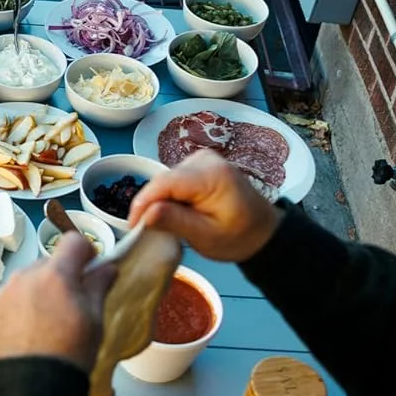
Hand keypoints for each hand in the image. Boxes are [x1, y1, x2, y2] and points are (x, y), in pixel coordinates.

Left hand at [0, 233, 116, 371]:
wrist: (26, 390)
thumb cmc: (69, 354)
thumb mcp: (94, 321)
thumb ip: (99, 287)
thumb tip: (107, 268)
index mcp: (56, 274)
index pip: (74, 241)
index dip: (87, 252)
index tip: (92, 270)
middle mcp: (25, 277)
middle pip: (49, 263)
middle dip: (61, 277)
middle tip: (71, 305)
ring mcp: (3, 295)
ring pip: (27, 283)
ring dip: (39, 293)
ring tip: (46, 326)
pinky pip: (10, 302)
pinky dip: (20, 311)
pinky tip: (27, 336)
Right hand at [128, 149, 282, 263]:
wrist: (263, 230)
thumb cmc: (239, 237)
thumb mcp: (207, 237)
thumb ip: (176, 221)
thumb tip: (145, 213)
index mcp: (211, 176)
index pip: (165, 183)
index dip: (142, 203)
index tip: (132, 226)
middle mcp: (206, 159)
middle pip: (164, 180)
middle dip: (151, 204)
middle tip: (147, 231)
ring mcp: (203, 158)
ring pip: (166, 179)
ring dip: (160, 201)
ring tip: (165, 224)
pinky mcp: (200, 163)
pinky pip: (174, 179)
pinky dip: (170, 196)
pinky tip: (178, 212)